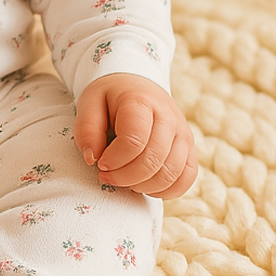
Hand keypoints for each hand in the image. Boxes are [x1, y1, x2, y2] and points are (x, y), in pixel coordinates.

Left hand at [74, 73, 196, 198]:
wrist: (136, 85)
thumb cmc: (111, 97)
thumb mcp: (89, 103)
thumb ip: (87, 130)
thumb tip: (92, 159)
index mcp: (141, 102)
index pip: (134, 141)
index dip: (115, 160)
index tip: (100, 164)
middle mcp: (168, 116)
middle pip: (154, 160)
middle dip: (126, 177)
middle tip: (108, 176)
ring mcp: (182, 132)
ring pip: (172, 172)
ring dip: (145, 186)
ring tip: (125, 181)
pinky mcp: (189, 147)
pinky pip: (187, 177)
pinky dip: (168, 190)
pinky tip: (146, 187)